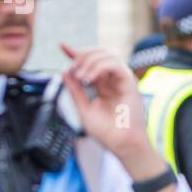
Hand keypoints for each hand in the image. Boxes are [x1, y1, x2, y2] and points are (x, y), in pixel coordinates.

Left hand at [60, 44, 163, 181]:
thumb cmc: (107, 132)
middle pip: (98, 53)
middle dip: (82, 56)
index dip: (76, 53)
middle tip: (73, 71)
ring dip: (89, 62)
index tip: (62, 46)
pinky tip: (89, 79)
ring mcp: (122, 80)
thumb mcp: (83, 108)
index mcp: (103, 85)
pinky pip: (115, 65)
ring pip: (106, 55)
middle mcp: (113, 80)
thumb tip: (65, 72)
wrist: (121, 144)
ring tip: (81, 78)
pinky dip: (99, 67)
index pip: (90, 62)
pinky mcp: (129, 83)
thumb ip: (75, 90)